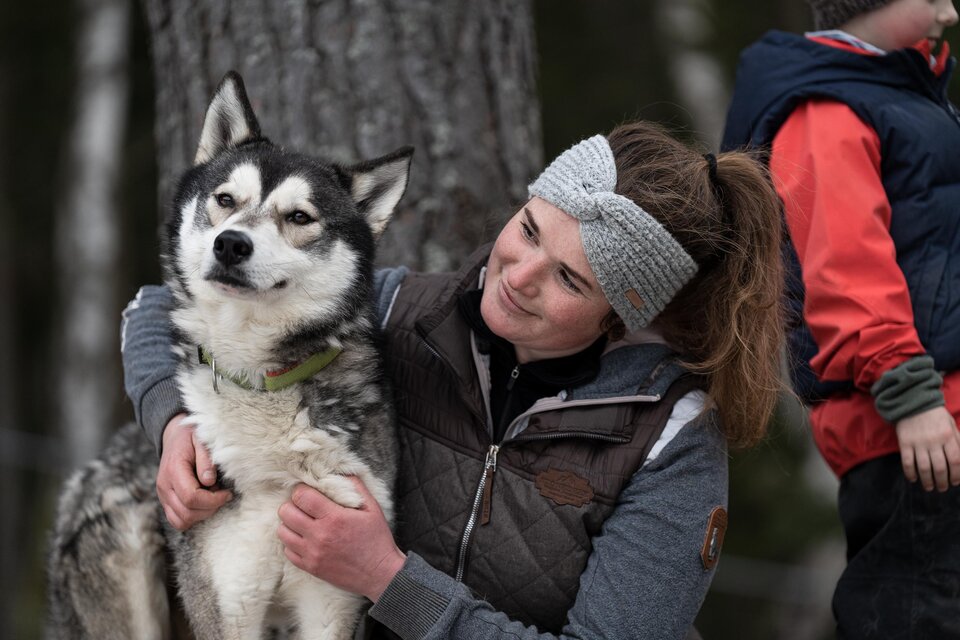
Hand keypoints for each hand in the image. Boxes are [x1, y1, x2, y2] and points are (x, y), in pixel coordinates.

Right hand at [157, 413, 231, 529]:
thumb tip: (209, 481)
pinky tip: (204, 503)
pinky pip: (177, 520)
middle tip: (222, 494)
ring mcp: (162, 496)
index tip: (227, 493)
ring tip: (212, 497)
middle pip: (187, 513)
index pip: (191, 497)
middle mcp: (164, 486)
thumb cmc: (191, 437)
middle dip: (210, 508)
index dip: (213, 500)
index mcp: (173, 470)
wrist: (174, 437)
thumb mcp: (201, 440)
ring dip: (202, 514)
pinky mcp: (165, 501)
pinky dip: (193, 517)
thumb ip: (206, 459)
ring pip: (181, 521)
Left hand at [278, 478, 404, 601]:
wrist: (380, 574)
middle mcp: (319, 535)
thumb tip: (341, 471)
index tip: (308, 491)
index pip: (302, 496)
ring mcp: (313, 553)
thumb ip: (356, 487)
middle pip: (286, 512)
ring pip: (283, 532)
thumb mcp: (372, 508)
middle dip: (292, 505)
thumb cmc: (377, 540)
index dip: (301, 490)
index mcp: (334, 518)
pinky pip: (288, 551)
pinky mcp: (311, 568)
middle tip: (303, 506)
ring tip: (302, 522)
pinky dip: (292, 543)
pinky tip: (304, 539)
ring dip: (290, 524)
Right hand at [895, 406, 959, 491]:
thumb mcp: (951, 424)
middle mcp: (934, 441)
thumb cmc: (934, 414)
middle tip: (942, 488)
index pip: (956, 460)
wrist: (912, 401)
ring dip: (927, 481)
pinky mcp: (904, 442)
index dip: (957, 474)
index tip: (955, 482)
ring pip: (924, 467)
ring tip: (929, 487)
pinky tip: (913, 479)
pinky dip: (910, 473)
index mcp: (948, 436)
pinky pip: (907, 462)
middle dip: (942, 481)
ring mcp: (918, 442)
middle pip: (940, 467)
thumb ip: (958, 440)